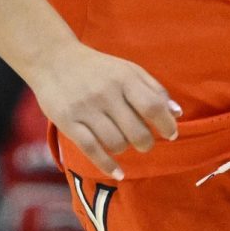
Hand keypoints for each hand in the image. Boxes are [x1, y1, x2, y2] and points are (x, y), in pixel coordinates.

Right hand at [25, 39, 177, 180]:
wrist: (52, 58)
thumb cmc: (97, 67)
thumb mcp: (127, 69)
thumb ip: (153, 89)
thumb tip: (177, 114)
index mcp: (124, 78)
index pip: (153, 107)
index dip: (167, 125)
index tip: (171, 134)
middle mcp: (106, 93)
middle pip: (137, 132)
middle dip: (146, 143)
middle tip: (144, 142)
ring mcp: (85, 108)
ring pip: (116, 143)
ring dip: (124, 148)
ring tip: (122, 142)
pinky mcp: (67, 121)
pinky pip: (91, 149)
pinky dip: (107, 165)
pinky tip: (117, 172)